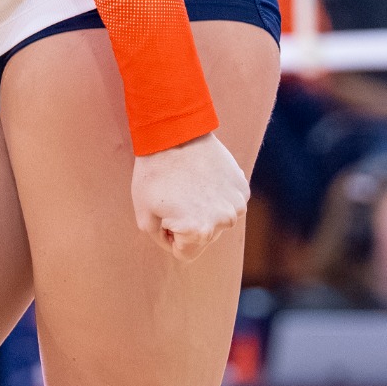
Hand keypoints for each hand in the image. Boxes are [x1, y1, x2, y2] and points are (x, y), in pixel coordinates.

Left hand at [130, 132, 248, 262]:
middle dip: (189, 224)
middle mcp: (223, 222)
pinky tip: (203, 177)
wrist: (173, 132)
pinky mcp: (242, 187)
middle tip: (175, 196)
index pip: (184, 253)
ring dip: (204, 209)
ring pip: (217, 220)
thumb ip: (162, 238)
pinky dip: (217, 194)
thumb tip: (179, 243)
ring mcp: (236, 204)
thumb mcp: (144, 215)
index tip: (164, 214)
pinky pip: (228, 202)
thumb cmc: (154, 174)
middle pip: (203, 238)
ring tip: (189, 185)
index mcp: (198, 232)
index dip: (170, 236)